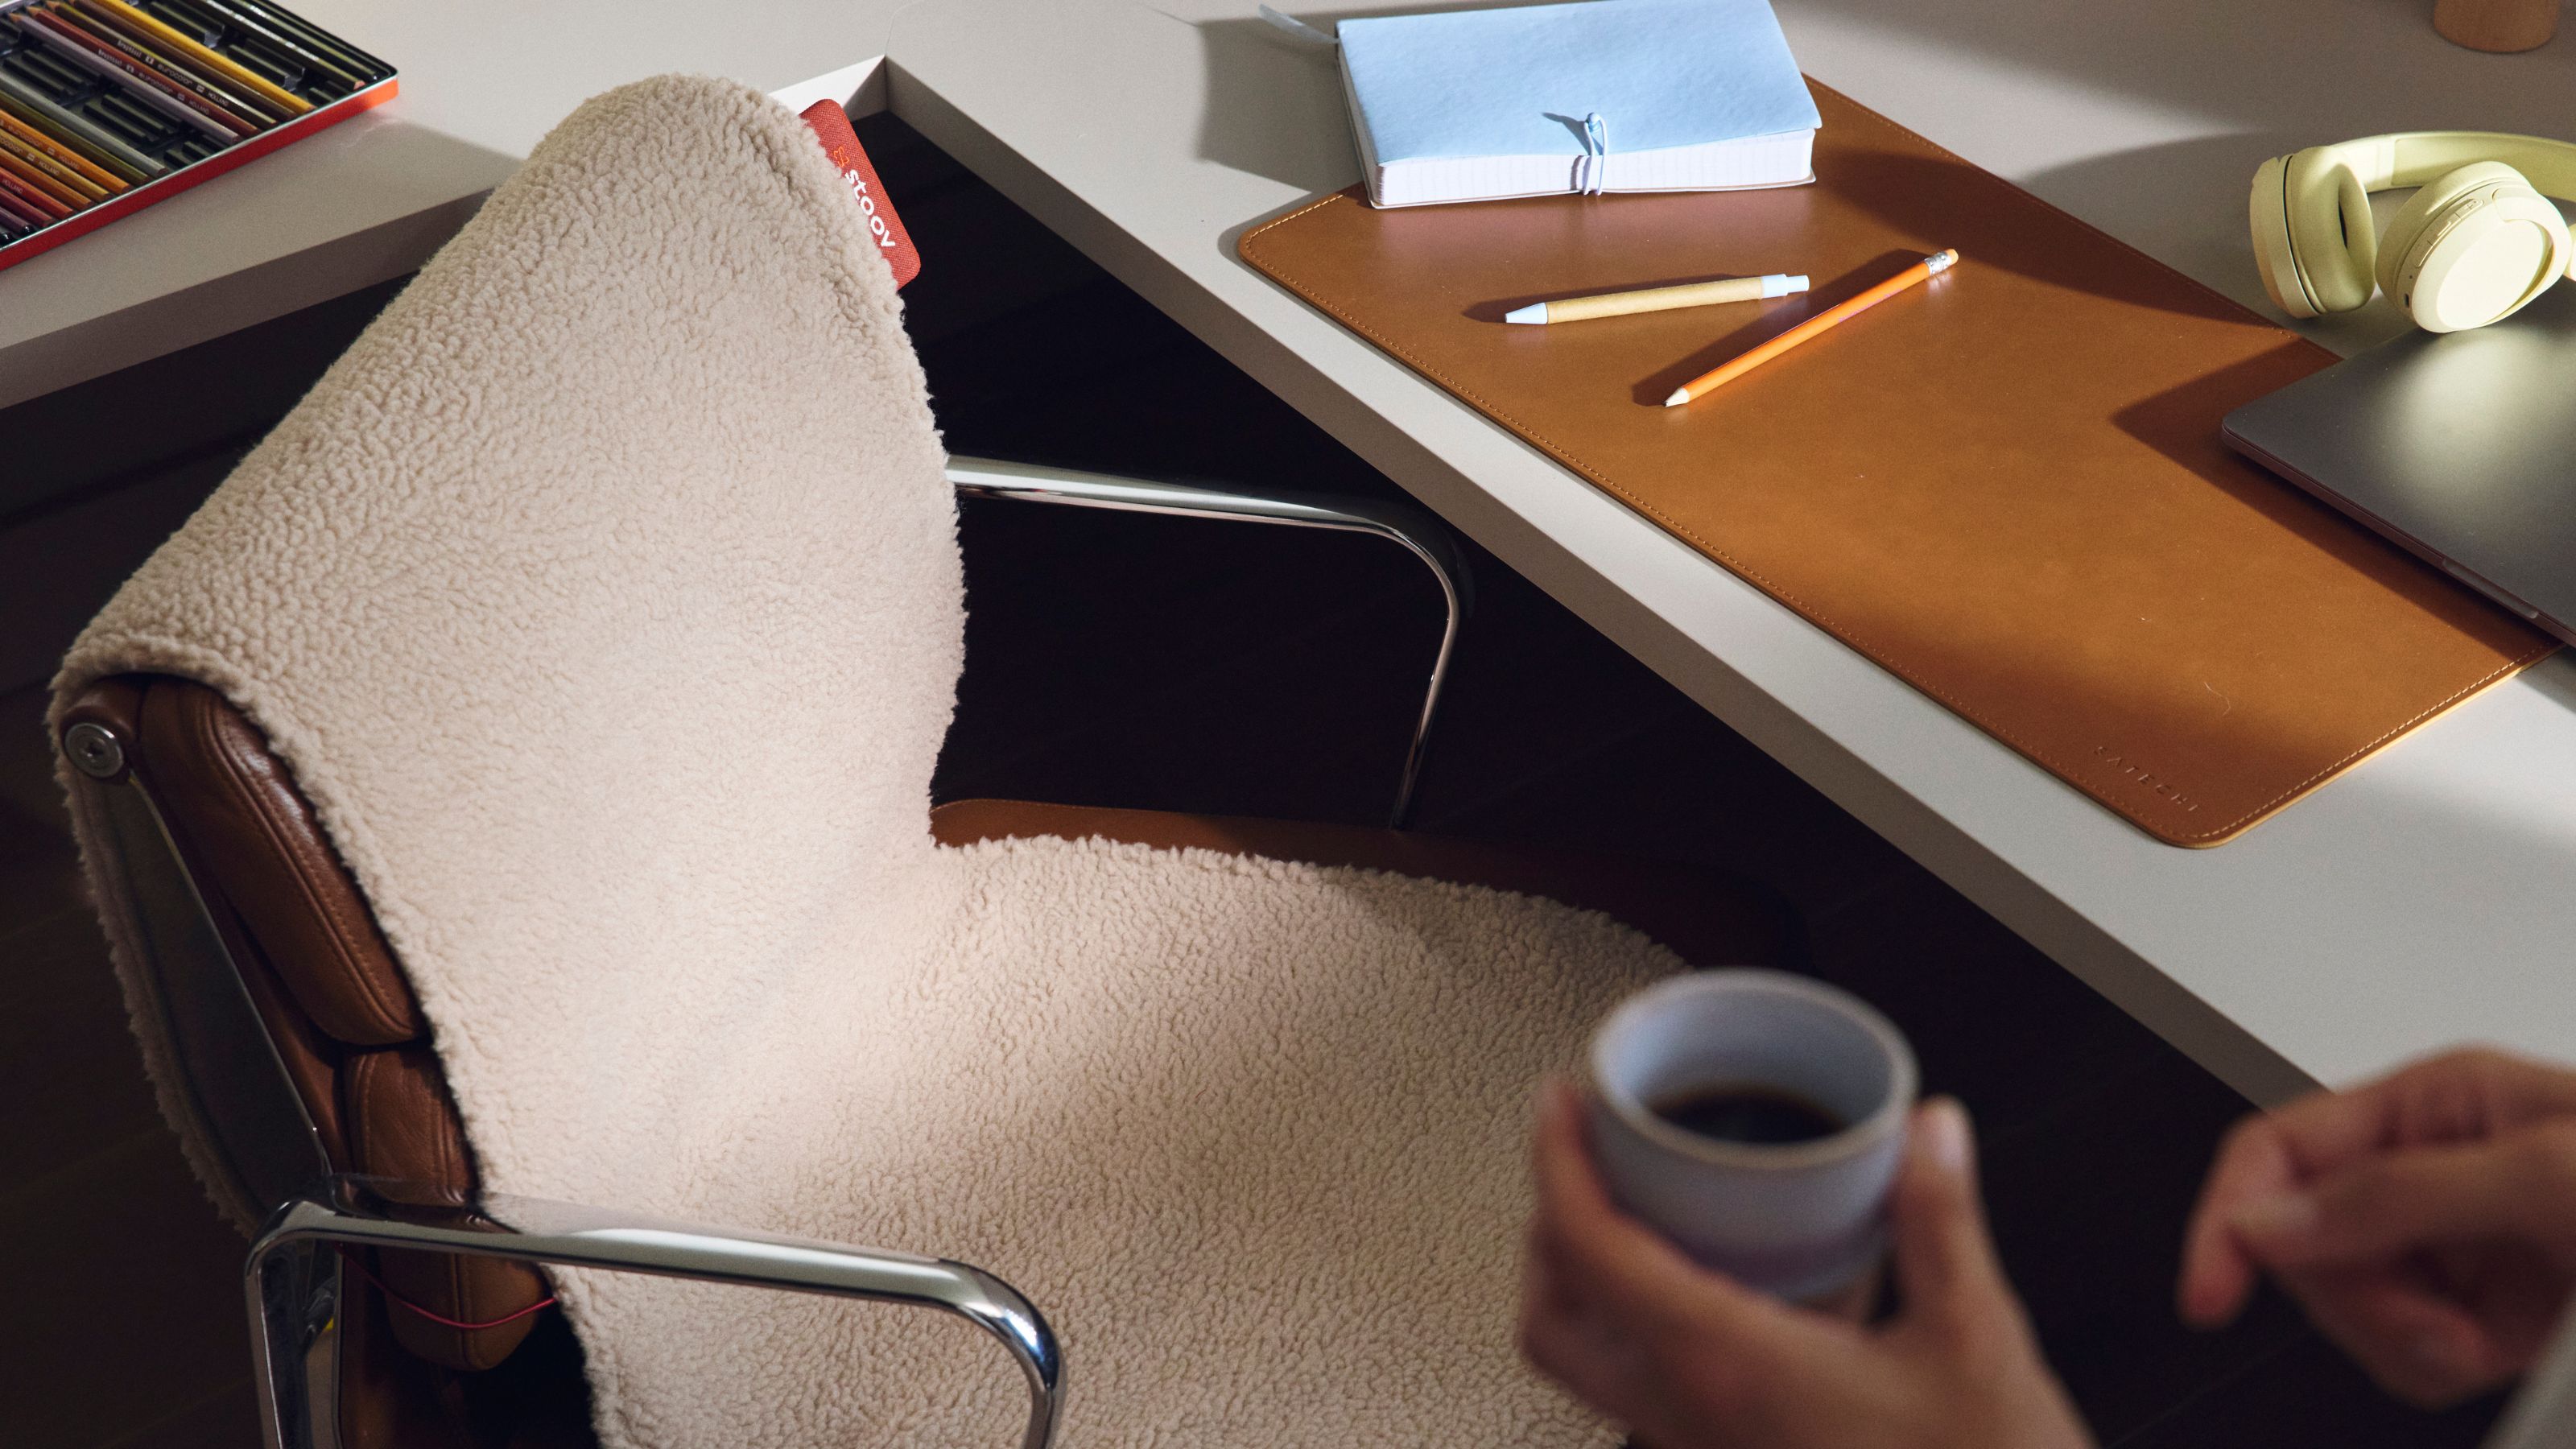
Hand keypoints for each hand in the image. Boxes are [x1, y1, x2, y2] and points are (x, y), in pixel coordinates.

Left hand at [1519, 1082, 2089, 1448]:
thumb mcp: (1976, 1341)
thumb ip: (1940, 1222)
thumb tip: (1927, 1133)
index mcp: (1726, 1365)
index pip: (1590, 1249)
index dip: (1557, 1162)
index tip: (1560, 1104)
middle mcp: (1689, 1416)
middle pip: (1552, 1316)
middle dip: (1548, 1227)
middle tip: (1582, 1159)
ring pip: (1585, 1365)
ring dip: (1584, 1285)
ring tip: (1631, 1215)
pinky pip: (1639, 1393)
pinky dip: (1634, 1329)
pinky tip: (1702, 1290)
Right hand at [2179, 1047, 2575, 1406]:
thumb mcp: (2545, 1176)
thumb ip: (2398, 1192)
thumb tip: (2268, 1223)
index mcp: (2430, 1105)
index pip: (2278, 1150)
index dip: (2227, 1217)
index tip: (2209, 1293)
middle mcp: (2430, 1170)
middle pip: (2306, 1245)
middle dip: (2361, 1298)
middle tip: (2436, 1319)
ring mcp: (2455, 1245)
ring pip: (2351, 1308)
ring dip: (2407, 1339)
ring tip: (2485, 1336)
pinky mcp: (2485, 1310)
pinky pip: (2406, 1354)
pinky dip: (2443, 1366)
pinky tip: (2502, 1348)